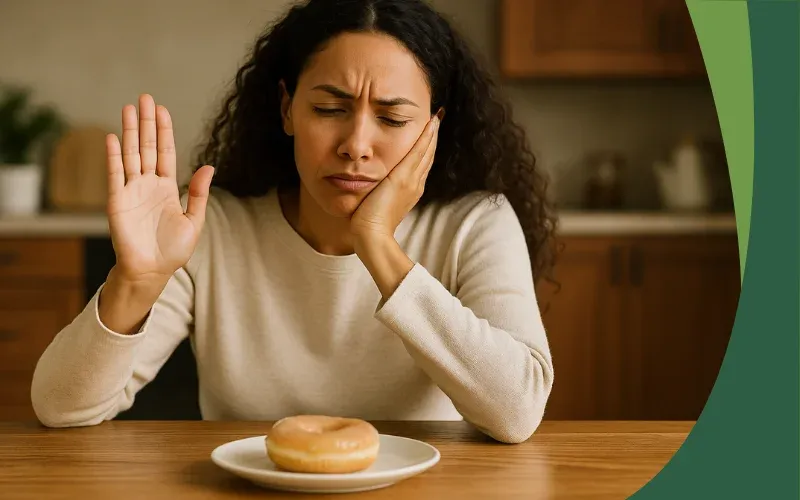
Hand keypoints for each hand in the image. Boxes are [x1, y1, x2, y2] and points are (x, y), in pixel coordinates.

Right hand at [105, 94, 214, 286]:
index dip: (165, 131)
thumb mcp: (194, 221)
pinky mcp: (117, 201)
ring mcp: (132, 191)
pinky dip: (113, 156)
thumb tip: (208, 166)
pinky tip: (113, 137)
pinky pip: (115, 174)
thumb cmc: (173, 250)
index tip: (162, 110)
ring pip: (131, 154)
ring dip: (130, 132)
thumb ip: (199, 194)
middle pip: (148, 147)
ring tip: (129, 108)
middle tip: (145, 97)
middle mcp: (149, 185)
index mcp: (168, 188)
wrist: (152, 271)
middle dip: (147, 123)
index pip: (166, 153)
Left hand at [350, 112, 440, 242]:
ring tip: (435, 118)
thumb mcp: (378, 203)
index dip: (426, 149)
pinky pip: (418, 152)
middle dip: (432, 138)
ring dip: (431, 134)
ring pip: (426, 152)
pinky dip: (426, 137)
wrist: (372, 236)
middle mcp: (415, 184)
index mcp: (411, 190)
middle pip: (428, 156)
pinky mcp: (403, 178)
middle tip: (437, 120)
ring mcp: (412, 181)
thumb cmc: (369, 225)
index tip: (429, 134)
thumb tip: (374, 186)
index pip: (421, 164)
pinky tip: (430, 123)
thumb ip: (380, 192)